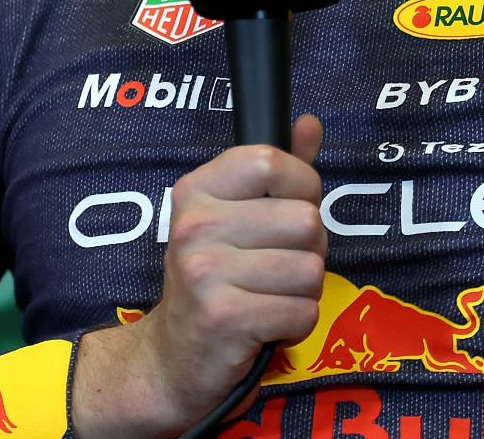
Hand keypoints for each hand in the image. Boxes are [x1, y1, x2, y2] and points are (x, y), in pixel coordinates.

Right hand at [71, 114, 325, 437]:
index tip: (290, 209)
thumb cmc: (213, 281)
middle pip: (306, 220)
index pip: (270, 160)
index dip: (302, 186)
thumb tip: (309, 123)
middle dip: (308, 251)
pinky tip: (266, 325)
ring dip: (302, 293)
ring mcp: (205, 271)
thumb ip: (276, 171)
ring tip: (269, 298)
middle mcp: (195, 225)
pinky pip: (302, 312)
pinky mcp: (224, 317)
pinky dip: (295, 325)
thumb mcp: (234, 218)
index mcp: (197, 190)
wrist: (172, 358)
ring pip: (311, 270)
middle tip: (276, 268)